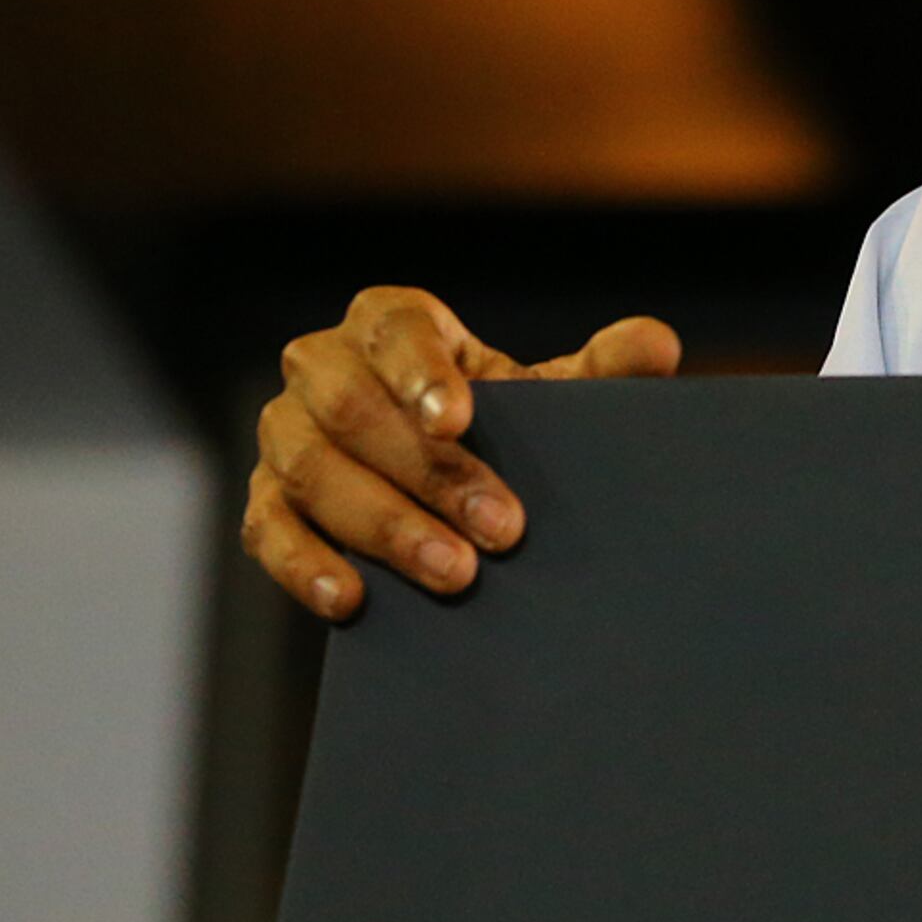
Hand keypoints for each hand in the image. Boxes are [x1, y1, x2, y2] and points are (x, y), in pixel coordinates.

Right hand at [242, 287, 679, 621]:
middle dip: (428, 473)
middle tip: (502, 530)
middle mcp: (321, 367)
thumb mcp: (552, 393)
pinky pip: (266, 530)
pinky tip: (351, 599)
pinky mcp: (265, 500)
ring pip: (311, 471)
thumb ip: (603, 369)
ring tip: (455, 576)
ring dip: (383, 526)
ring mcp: (284, 434)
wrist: (447, 479)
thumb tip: (657, 347)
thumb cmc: (503, 419)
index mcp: (391, 321)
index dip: (421, 371)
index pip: (393, 328)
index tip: (461, 418)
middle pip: (353, 410)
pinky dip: (305, 565)